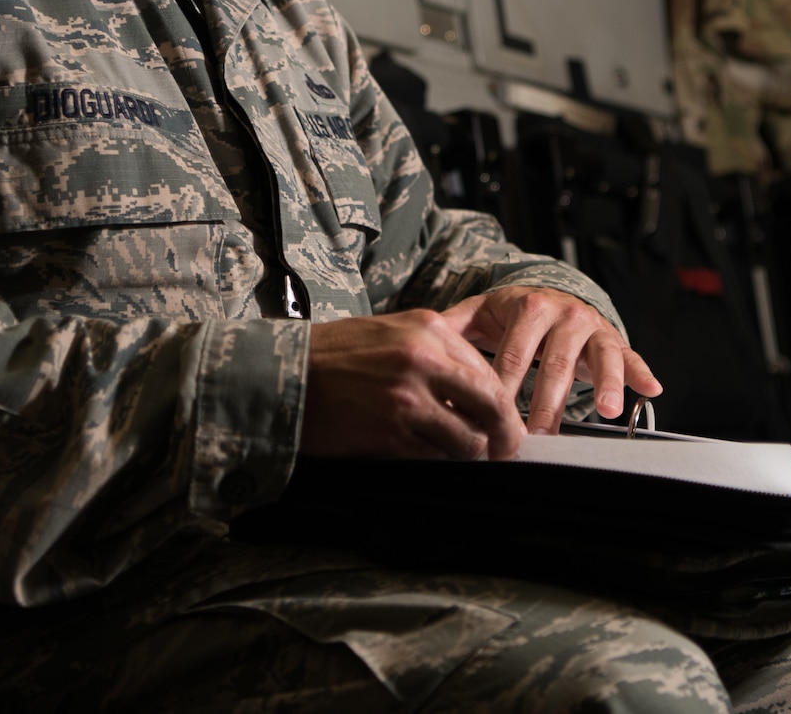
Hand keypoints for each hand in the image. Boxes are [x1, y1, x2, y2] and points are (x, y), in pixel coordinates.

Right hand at [301, 310, 526, 460]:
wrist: (284, 374)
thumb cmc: (336, 354)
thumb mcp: (390, 332)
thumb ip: (435, 352)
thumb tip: (475, 390)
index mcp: (429, 328)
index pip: (487, 373)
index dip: (502, 405)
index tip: (504, 424)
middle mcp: (424, 360)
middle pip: (492, 406)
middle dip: (505, 435)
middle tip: (506, 453)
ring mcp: (408, 398)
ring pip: (468, 440)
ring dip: (469, 454)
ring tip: (460, 458)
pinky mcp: (390, 433)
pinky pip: (434, 456)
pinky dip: (437, 462)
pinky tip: (427, 457)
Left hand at [441, 286, 661, 434]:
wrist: (552, 295)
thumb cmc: (513, 314)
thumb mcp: (482, 313)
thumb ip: (452, 327)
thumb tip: (419, 346)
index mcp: (527, 307)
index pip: (513, 355)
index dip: (502, 390)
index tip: (491, 420)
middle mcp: (563, 313)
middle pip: (554, 363)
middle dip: (545, 403)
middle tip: (534, 437)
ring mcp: (591, 326)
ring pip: (596, 359)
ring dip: (602, 385)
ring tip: (603, 412)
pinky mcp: (613, 339)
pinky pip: (630, 356)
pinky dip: (639, 374)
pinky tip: (649, 391)